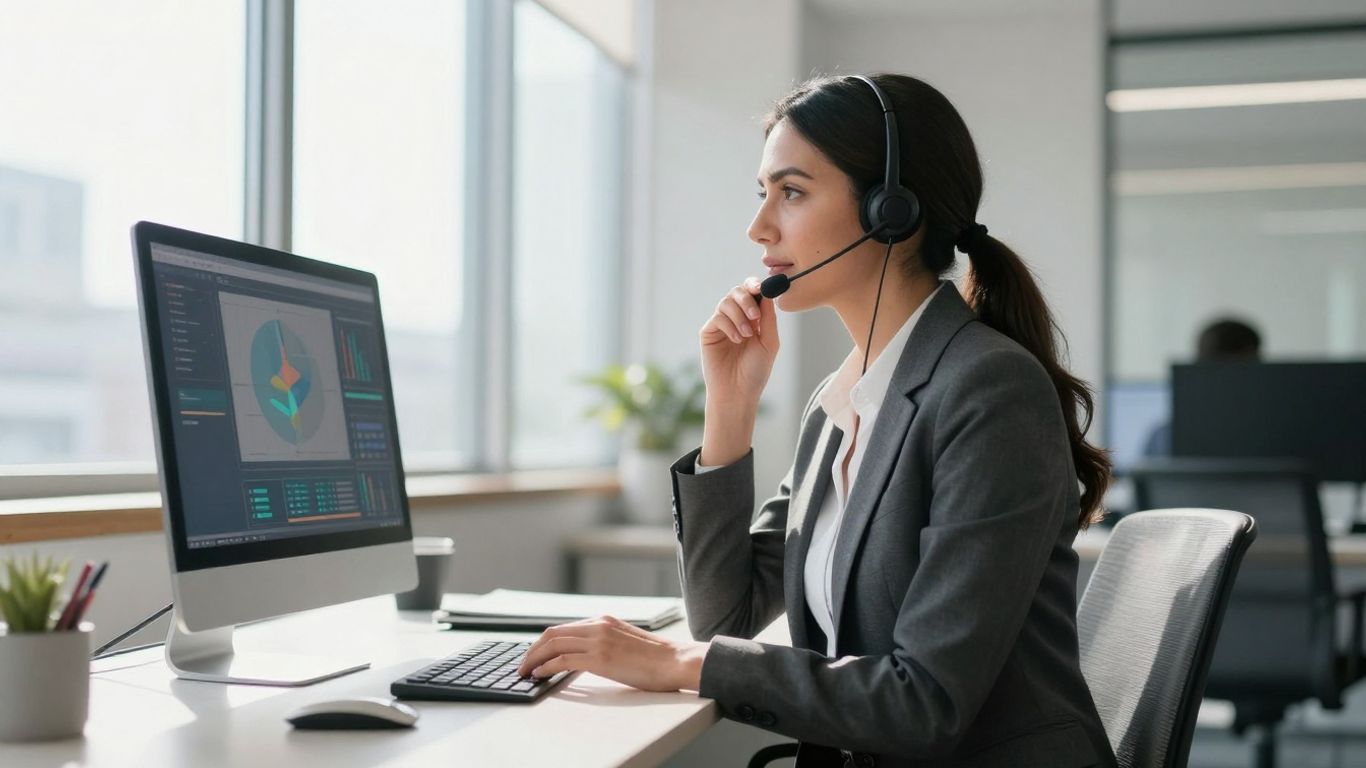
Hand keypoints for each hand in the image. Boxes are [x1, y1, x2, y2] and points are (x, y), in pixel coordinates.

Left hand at [515, 615, 709, 692]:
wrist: (675, 660)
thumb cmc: (654, 657)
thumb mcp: (624, 641)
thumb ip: (603, 641)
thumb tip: (582, 655)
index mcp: (603, 620)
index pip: (563, 628)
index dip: (543, 642)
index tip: (533, 655)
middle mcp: (598, 625)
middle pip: (552, 634)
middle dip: (532, 650)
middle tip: (522, 665)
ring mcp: (598, 640)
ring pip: (553, 645)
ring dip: (534, 659)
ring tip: (525, 672)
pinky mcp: (600, 658)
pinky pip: (563, 660)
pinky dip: (546, 667)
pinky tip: (540, 675)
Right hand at [697, 278, 778, 464]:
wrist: (738, 392)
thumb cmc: (755, 371)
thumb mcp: (769, 342)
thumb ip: (768, 318)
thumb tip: (767, 293)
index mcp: (753, 318)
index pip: (752, 293)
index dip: (755, 286)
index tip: (760, 288)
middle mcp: (736, 318)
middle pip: (737, 291)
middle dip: (747, 299)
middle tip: (755, 316)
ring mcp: (721, 324)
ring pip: (726, 302)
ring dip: (739, 315)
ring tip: (746, 335)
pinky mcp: (708, 332)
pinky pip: (717, 317)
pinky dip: (729, 325)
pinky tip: (737, 340)